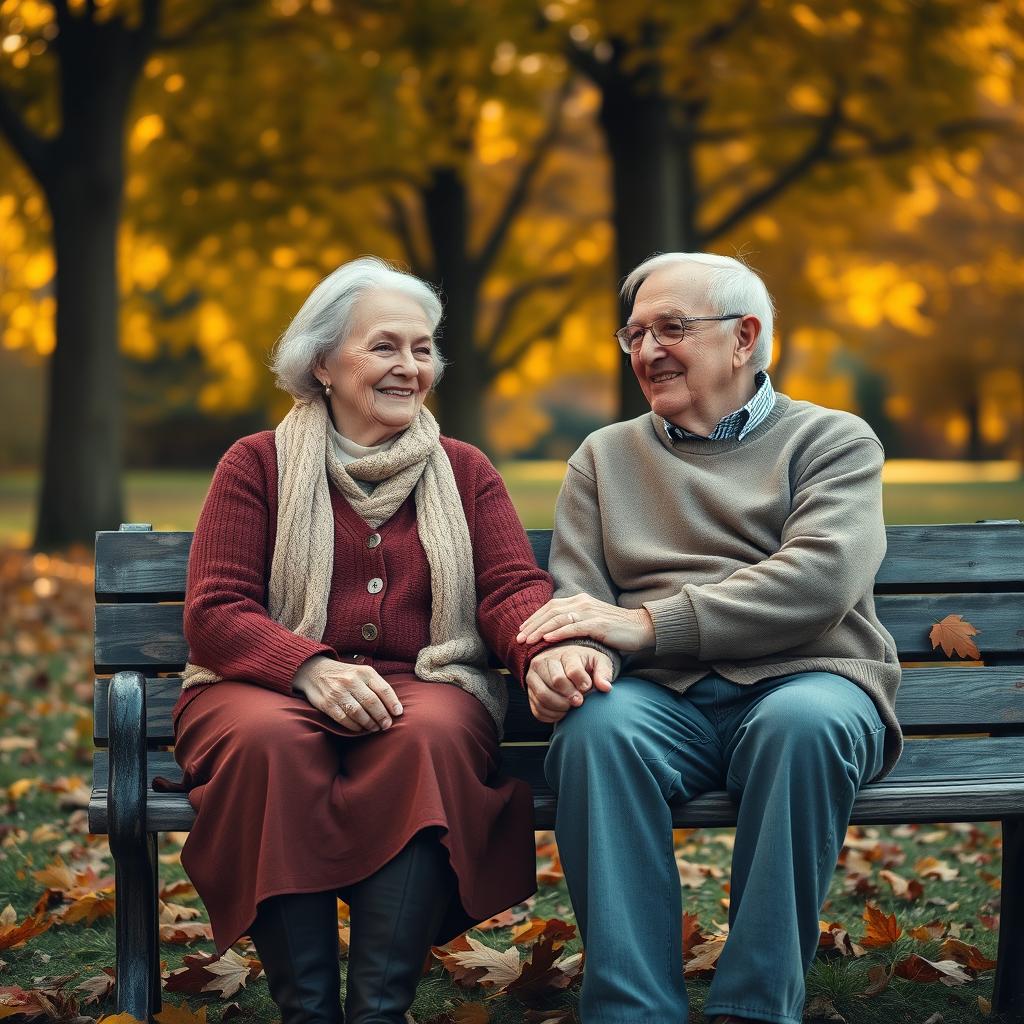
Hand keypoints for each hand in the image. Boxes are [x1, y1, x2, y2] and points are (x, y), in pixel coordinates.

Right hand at [292, 656, 402, 732]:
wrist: (315, 670)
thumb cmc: (346, 674)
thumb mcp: (362, 672)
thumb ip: (377, 686)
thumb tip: (395, 707)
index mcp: (364, 672)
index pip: (383, 689)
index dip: (392, 703)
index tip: (398, 714)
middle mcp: (351, 680)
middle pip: (372, 702)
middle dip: (382, 717)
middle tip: (386, 725)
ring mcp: (338, 692)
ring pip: (358, 712)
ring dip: (369, 723)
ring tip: (374, 728)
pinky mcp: (327, 703)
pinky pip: (344, 719)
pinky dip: (354, 726)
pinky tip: (360, 728)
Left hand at [517, 594, 655, 651]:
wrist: (642, 628)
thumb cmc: (616, 629)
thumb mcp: (592, 621)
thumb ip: (576, 621)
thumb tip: (557, 630)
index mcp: (580, 600)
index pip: (551, 607)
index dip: (535, 618)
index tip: (522, 630)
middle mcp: (583, 602)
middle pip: (550, 611)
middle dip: (532, 624)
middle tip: (518, 638)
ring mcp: (590, 612)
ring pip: (558, 619)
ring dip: (540, 630)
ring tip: (528, 641)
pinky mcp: (598, 624)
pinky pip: (573, 627)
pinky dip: (558, 633)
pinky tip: (547, 640)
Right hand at [525, 646, 613, 723]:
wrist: (565, 663)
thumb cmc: (584, 663)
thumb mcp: (598, 662)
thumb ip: (604, 673)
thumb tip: (606, 687)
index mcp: (565, 654)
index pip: (572, 670)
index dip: (582, 684)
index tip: (587, 688)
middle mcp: (545, 662)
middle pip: (556, 682)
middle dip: (570, 696)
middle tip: (579, 702)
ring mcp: (534, 676)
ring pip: (543, 695)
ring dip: (559, 706)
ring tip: (570, 707)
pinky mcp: (529, 690)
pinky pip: (536, 707)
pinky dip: (550, 714)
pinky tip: (561, 712)